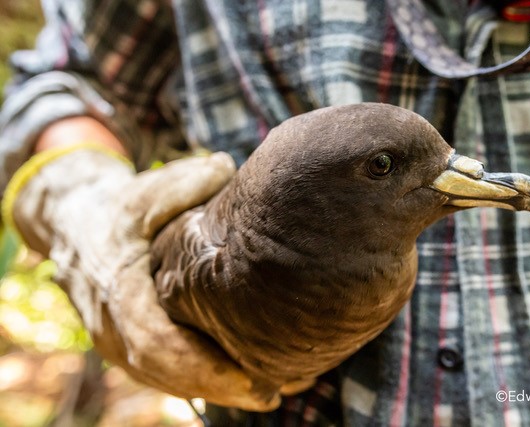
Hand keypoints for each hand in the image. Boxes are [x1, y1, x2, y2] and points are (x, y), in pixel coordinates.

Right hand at [5, 145, 280, 410]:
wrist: (75, 225)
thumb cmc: (119, 206)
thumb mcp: (147, 189)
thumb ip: (187, 181)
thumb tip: (229, 168)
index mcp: (118, 288)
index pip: (156, 341)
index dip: (201, 364)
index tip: (249, 376)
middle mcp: (112, 323)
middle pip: (165, 371)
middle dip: (219, 387)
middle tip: (273, 394)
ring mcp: (115, 338)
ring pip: (163, 378)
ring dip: (213, 391)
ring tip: (267, 395)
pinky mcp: (126, 341)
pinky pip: (160, 372)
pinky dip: (198, 383)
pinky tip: (237, 385)